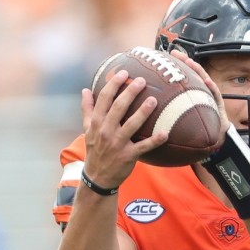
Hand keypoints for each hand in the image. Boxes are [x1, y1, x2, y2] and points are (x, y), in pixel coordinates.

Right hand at [79, 68, 167, 189]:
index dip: (113, 84)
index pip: (104, 99)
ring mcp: (117, 144)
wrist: (97, 177)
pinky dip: (154, 141)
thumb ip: (87, 109)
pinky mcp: (128, 156)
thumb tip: (84, 90)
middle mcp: (105, 131)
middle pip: (118, 108)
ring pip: (131, 125)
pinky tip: (165, 133)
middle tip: (141, 81)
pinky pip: (143, 147)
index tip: (124, 72)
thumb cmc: (95, 150)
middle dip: (129, 93)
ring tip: (153, 100)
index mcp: (96, 122)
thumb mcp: (87, 130)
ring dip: (142, 112)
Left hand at [169, 49, 228, 144]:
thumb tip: (143, 116)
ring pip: (203, 81)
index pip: (179, 80)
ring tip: (190, 62)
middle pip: (191, 76)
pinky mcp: (219, 106)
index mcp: (187, 99)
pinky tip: (207, 82)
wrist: (211, 144)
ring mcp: (209, 99)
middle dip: (184, 63)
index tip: (161, 59)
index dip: (171, 69)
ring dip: (197, 70)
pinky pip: (216, 96)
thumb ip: (164, 118)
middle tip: (174, 54)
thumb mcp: (176, 125)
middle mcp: (198, 96)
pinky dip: (212, 88)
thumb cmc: (192, 136)